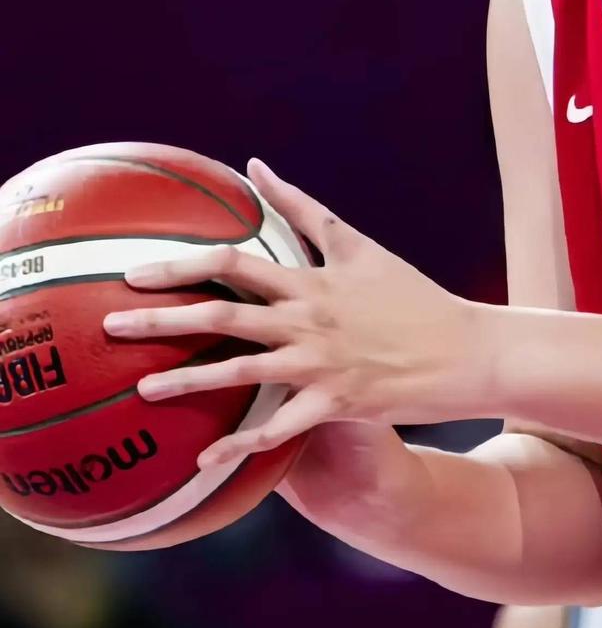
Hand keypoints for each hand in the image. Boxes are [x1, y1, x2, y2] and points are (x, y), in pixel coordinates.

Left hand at [102, 158, 498, 467]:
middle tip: (110, 323)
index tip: (135, 271)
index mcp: (312, 281)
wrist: (464, 347)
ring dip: (189, 383)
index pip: (236, 264)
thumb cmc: (409, 294)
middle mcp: (310, 318)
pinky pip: (280, 429)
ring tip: (141, 392)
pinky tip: (204, 462)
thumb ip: (302, 209)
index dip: (182, 266)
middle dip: (163, 320)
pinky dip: (242, 446)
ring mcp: (322, 363)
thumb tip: (255, 165)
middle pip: (225, 315)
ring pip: (244, 373)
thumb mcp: (359, 247)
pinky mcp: (337, 402)